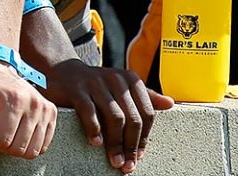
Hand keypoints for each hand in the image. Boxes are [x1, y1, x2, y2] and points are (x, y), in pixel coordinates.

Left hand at [0, 58, 57, 159]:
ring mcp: (45, 108)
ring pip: (33, 151)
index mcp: (15, 98)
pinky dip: (29, 143)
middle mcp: (34, 102)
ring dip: (16, 143)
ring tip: (7, 125)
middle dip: (3, 142)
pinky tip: (19, 128)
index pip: (2, 141)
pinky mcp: (50, 112)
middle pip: (19, 148)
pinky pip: (43, 146)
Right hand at [43, 58, 172, 172]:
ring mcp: (96, 83)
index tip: (139, 156)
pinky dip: (94, 130)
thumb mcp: (123, 87)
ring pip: (114, 117)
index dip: (144, 137)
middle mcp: (116, 78)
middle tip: (126, 165)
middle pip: (132, 117)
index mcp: (130, 79)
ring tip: (114, 160)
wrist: (66, 72)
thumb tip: (171, 104)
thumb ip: (146, 96)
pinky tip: (96, 143)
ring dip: (115, 144)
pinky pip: (90, 112)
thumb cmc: (99, 86)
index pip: (147, 112)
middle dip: (131, 145)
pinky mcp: (78, 89)